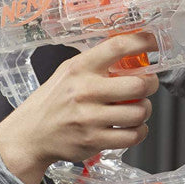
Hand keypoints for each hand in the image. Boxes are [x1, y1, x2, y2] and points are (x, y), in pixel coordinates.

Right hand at [0, 33, 159, 183]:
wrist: (31, 134)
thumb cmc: (53, 100)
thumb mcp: (68, 71)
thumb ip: (95, 62)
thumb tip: (130, 51)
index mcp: (80, 68)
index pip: (117, 47)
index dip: (142, 42)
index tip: (153, 42)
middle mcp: (85, 91)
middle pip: (138, 84)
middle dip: (150, 84)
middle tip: (148, 84)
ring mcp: (89, 118)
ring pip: (139, 112)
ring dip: (145, 110)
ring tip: (138, 107)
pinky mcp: (94, 140)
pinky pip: (132, 136)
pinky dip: (139, 131)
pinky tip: (133, 127)